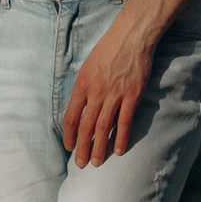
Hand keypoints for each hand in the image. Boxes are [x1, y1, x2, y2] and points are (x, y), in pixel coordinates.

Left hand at [62, 19, 153, 167]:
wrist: (131, 37)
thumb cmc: (108, 50)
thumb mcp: (87, 67)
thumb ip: (83, 88)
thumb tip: (79, 107)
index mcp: (81, 85)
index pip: (70, 117)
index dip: (68, 135)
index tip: (68, 147)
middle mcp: (96, 92)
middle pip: (85, 127)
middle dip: (81, 148)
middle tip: (80, 164)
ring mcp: (114, 95)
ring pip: (103, 128)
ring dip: (99, 147)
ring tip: (96, 162)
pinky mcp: (132, 95)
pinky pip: (125, 121)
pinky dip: (120, 137)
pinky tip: (118, 150)